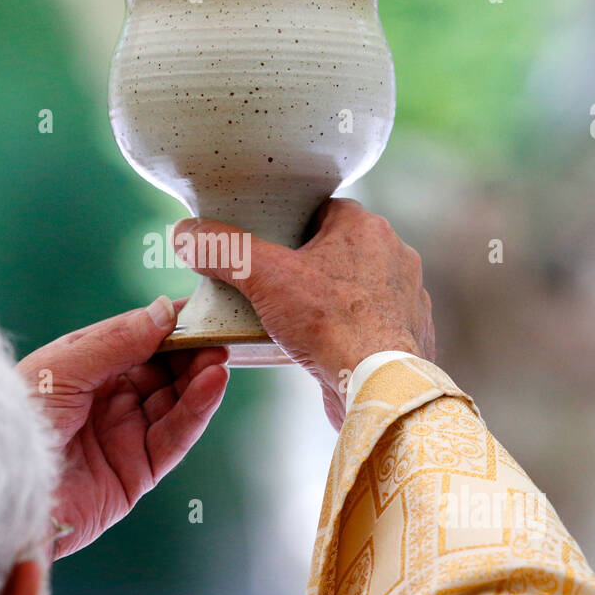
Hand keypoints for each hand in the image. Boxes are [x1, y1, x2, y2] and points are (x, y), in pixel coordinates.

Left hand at [17, 297, 228, 557]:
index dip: (168, 324)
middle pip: (162, 371)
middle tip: (219, 332)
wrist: (0, 491)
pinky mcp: (136, 473)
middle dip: (190, 351)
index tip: (202, 307)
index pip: (136, 339)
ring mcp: (123, 436)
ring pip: (174, 402)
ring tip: (219, 356)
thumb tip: (165, 311)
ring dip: (199, 379)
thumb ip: (117, 341)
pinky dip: (197, 411)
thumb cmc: (17, 421)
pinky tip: (212, 384)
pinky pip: (174, 437)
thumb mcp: (63, 367)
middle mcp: (106, 400)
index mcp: (83, 368)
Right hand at [173, 199, 432, 428]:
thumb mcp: (264, 278)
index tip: (265, 243)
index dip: (289, 224)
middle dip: (306, 263)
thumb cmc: (330, 324)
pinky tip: (321, 345)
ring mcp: (406, 296)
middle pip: (337, 249)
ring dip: (327, 298)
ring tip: (291, 317)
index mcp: (366, 227)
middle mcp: (395, 255)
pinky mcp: (408, 335)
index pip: (322, 209)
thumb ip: (225, 251)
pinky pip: (370, 322)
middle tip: (270, 282)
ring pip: (355, 287)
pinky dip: (347, 329)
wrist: (377, 385)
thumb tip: (187, 234)